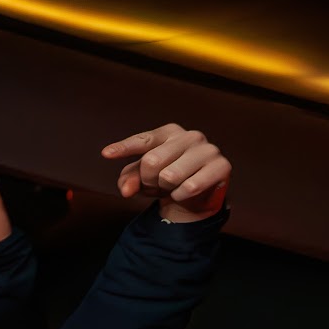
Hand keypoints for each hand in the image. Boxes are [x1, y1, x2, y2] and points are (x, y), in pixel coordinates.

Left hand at [103, 124, 229, 223]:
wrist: (198, 194)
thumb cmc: (167, 177)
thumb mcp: (143, 177)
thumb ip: (129, 179)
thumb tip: (126, 190)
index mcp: (169, 132)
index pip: (143, 140)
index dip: (123, 148)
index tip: (106, 154)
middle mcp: (190, 136)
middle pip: (151, 162)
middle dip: (148, 180)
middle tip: (157, 183)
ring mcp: (208, 149)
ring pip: (169, 176)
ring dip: (166, 189)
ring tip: (173, 186)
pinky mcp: (221, 166)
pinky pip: (189, 187)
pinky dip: (181, 196)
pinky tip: (186, 192)